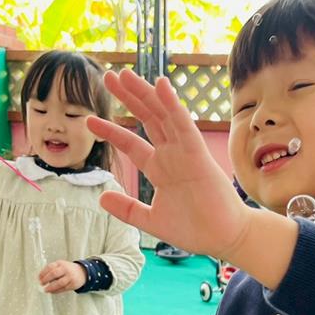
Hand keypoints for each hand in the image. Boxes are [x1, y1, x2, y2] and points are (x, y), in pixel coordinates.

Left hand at [39, 260, 86, 292]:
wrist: (82, 272)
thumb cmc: (68, 269)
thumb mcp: (60, 266)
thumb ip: (52, 270)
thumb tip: (42, 279)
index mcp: (60, 263)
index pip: (50, 267)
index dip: (43, 273)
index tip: (39, 278)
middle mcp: (66, 269)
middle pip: (54, 274)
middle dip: (46, 279)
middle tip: (41, 284)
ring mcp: (70, 277)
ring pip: (59, 283)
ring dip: (51, 287)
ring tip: (46, 290)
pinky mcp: (72, 284)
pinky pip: (63, 289)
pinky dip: (56, 291)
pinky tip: (52, 292)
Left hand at [86, 71, 249, 257]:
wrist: (223, 239)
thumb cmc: (194, 230)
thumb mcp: (151, 220)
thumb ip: (127, 209)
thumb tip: (102, 198)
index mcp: (160, 169)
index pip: (131, 144)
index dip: (111, 131)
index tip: (90, 120)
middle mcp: (171, 156)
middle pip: (147, 119)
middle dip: (129, 98)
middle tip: (109, 78)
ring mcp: (185, 153)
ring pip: (162, 115)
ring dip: (145, 94)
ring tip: (125, 75)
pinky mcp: (199, 155)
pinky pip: (184, 125)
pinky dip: (173, 105)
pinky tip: (161, 85)